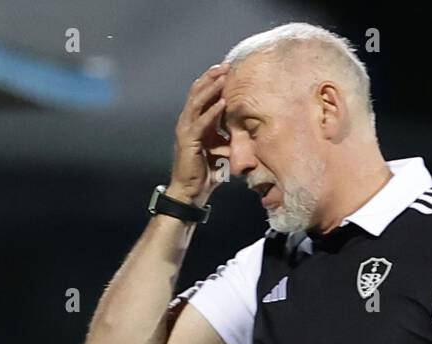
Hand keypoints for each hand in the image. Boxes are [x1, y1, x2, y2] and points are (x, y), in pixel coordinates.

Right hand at [169, 64, 230, 205]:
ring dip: (211, 88)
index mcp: (196, 123)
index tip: (228, 70)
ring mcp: (186, 130)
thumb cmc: (205, 173)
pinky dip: (211, 111)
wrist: (190, 192)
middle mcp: (188, 122)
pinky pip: (201, 122)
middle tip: (226, 65)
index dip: (214, 82)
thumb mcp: (221, 151)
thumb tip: (245, 132)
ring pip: (197, 102)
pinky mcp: (188, 140)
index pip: (203, 96)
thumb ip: (228, 138)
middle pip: (198, 93)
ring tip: (222, 75)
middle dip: (212, 78)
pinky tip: (222, 102)